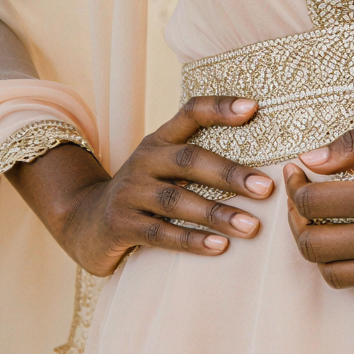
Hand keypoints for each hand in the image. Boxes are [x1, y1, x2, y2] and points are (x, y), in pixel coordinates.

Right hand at [7, 96, 273, 276]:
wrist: (87, 222)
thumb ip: (198, 158)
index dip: (220, 107)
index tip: (253, 108)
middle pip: (189, 159)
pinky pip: (161, 234)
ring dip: (217, 213)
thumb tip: (260, 164)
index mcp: (159, 139)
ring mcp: (130, 192)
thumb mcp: (163, 166)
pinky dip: (191, 240)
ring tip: (251, 226)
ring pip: (177, 200)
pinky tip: (219, 247)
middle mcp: (144, 159)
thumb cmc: (144, 192)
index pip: (190, 112)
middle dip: (230, 174)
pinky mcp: (122, 224)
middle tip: (266, 187)